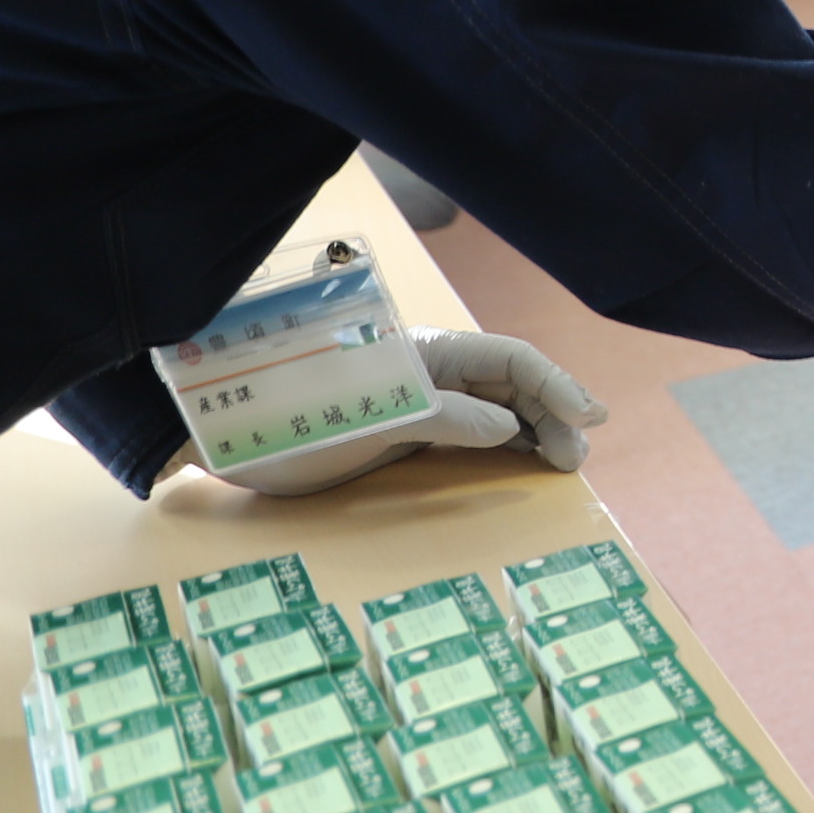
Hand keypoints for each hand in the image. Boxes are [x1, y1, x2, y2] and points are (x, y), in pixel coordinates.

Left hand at [208, 331, 606, 495]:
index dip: (556, 384)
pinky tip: (532, 456)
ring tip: (566, 458)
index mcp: (429, 354)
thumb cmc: (292, 422)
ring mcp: (426, 400)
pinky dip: (512, 442)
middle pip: (515, 383)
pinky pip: (478, 429)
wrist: (226, 438)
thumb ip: (444, 420)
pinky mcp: (412, 429)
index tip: (587, 417)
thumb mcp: (370, 421)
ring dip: (540, 429)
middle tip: (576, 457)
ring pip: (503, 406)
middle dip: (555, 413)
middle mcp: (435, 371)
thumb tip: (509, 428)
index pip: (511, 359)